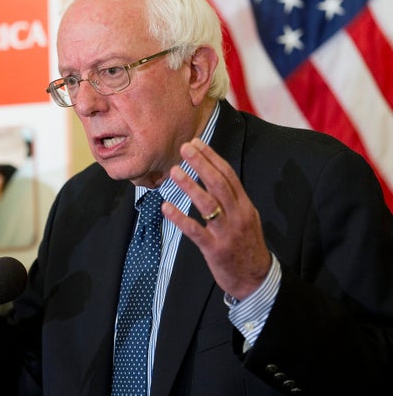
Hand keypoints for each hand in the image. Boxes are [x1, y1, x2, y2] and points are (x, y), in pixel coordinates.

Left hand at [161, 138, 270, 299]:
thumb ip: (232, 199)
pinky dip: (180, 218)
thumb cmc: (246, 245)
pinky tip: (166, 207)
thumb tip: (213, 175)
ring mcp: (226, 233)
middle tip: (184, 148)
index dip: (212, 157)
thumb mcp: (245, 218)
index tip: (196, 142)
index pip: (228, 175)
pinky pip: (195, 231)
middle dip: (201, 163)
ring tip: (174, 171)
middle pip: (219, 184)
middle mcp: (238, 215)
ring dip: (190, 185)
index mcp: (245, 206)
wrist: (256, 279)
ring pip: (208, 204)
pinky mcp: (215, 249)